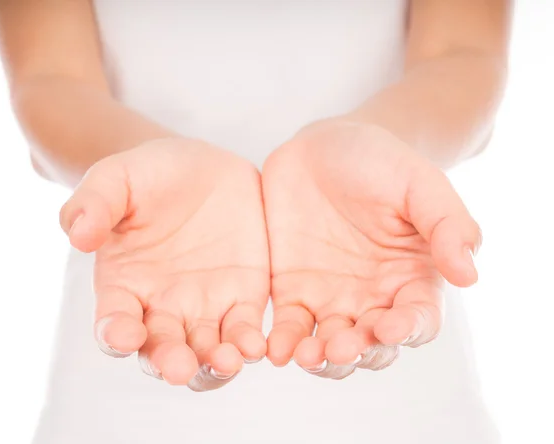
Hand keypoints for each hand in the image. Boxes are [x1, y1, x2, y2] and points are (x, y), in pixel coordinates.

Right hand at [59, 138, 268, 390]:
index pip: (114, 324)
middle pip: (162, 351)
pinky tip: (257, 346)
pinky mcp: (242, 298)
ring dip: (215, 365)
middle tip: (180, 367)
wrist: (200, 167)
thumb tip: (78, 234)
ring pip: (206, 352)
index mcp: (124, 286)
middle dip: (170, 363)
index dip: (116, 335)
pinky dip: (249, 343)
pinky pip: (245, 329)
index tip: (126, 334)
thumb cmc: (148, 175)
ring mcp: (205, 306)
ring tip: (229, 361)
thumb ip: (93, 203)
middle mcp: (162, 307)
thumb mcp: (116, 177)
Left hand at [262, 120, 480, 378]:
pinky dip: (283, 343)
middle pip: (372, 346)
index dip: (407, 330)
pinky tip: (275, 349)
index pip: (418, 319)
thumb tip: (469, 275)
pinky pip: (289, 327)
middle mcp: (373, 298)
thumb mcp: (419, 183)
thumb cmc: (381, 162)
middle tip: (339, 349)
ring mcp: (330, 299)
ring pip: (329, 346)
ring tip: (304, 355)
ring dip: (319, 358)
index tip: (390, 327)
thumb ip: (447, 224)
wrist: (323, 147)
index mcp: (411, 278)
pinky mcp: (293, 292)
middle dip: (357, 353)